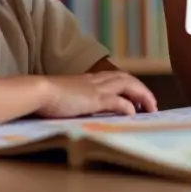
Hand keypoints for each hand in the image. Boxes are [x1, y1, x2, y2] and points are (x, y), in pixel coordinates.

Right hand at [38, 71, 157, 118]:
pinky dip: (127, 106)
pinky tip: (133, 114)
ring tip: (151, 109)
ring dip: (142, 96)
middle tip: (152, 105)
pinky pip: (117, 101)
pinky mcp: (94, 99)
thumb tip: (79, 107)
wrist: (38, 92)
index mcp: (90, 79)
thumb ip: (76, 99)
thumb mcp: (66, 96)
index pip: (117, 77)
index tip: (138, 98)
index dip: (130, 86)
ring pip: (128, 85)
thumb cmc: (46, 97)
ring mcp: (96, 88)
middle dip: (142, 90)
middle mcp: (96, 80)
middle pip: (128, 79)